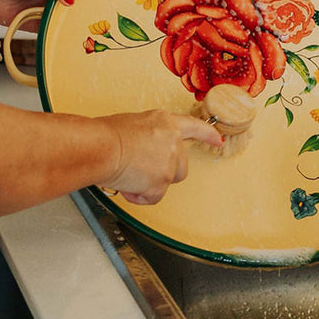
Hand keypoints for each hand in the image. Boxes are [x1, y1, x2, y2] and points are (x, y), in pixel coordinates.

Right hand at [101, 110, 223, 204]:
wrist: (101, 147)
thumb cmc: (106, 136)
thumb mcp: (132, 124)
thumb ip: (147, 136)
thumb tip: (142, 149)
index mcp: (164, 122)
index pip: (194, 126)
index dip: (207, 134)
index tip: (218, 140)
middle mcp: (173, 140)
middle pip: (182, 165)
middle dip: (165, 172)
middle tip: (143, 170)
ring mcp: (170, 162)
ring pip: (167, 182)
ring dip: (150, 183)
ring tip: (129, 174)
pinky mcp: (163, 181)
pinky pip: (153, 196)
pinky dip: (139, 195)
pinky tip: (126, 184)